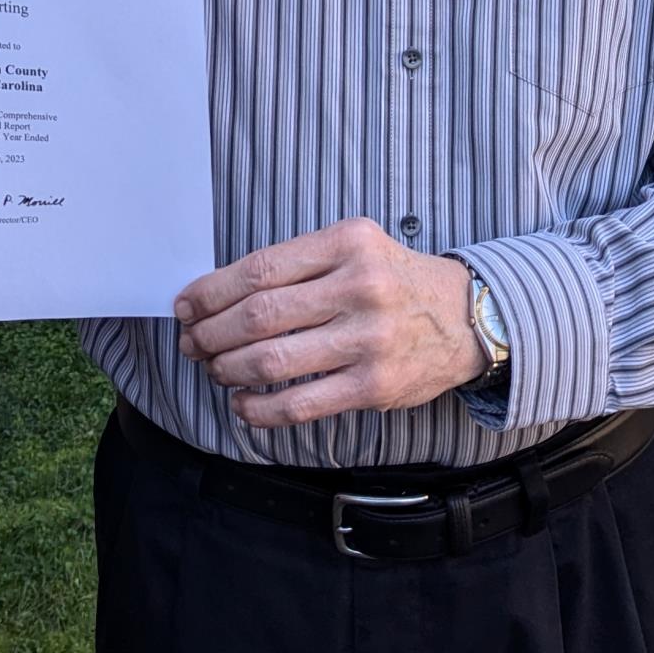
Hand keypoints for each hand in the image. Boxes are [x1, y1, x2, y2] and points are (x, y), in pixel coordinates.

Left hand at [173, 218, 486, 427]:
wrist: (466, 317)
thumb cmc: (394, 279)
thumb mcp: (355, 246)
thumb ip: (297, 264)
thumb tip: (220, 296)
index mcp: (347, 243)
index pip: (259, 269)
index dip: (211, 292)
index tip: (187, 305)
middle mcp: (359, 287)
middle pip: (258, 316)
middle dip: (211, 333)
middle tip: (192, 342)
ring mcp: (368, 340)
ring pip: (271, 361)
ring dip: (227, 369)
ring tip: (213, 369)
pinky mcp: (374, 386)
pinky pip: (300, 405)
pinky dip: (259, 410)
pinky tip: (242, 403)